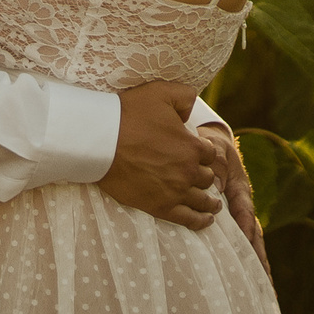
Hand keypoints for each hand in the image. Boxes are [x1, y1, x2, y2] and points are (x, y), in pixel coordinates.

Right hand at [97, 81, 220, 231]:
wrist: (100, 141)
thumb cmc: (128, 114)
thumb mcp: (160, 92)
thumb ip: (184, 95)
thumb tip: (191, 110)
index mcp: (192, 146)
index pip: (211, 154)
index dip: (205, 153)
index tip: (199, 154)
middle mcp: (188, 171)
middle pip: (208, 178)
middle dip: (205, 175)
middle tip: (203, 177)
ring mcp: (175, 191)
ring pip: (202, 200)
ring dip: (210, 202)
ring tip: (214, 205)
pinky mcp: (159, 206)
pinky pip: (188, 219)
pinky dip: (200, 221)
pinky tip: (206, 220)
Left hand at [201, 124, 269, 274]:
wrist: (213, 144)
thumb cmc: (212, 148)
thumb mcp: (214, 150)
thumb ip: (215, 165)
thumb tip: (215, 186)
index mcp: (240, 191)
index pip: (245, 213)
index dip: (246, 229)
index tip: (248, 246)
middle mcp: (244, 207)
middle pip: (254, 238)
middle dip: (260, 263)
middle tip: (267, 288)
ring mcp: (240, 217)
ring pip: (251, 245)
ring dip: (258, 269)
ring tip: (267, 295)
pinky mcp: (233, 223)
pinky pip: (240, 245)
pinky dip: (247, 263)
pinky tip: (253, 284)